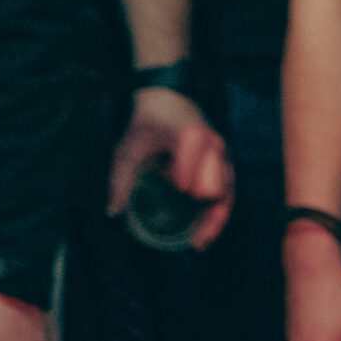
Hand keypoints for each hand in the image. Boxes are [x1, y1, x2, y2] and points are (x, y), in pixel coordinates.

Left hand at [107, 86, 233, 250]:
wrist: (165, 98)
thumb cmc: (145, 125)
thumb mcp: (128, 149)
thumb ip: (120, 180)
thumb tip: (112, 213)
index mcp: (189, 137)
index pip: (195, 163)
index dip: (188, 180)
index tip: (180, 194)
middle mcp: (210, 144)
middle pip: (217, 184)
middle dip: (209, 215)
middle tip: (195, 242)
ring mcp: (220, 152)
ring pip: (227, 190)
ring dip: (217, 218)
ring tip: (200, 242)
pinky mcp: (223, 159)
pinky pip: (228, 188)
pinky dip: (221, 210)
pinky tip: (208, 230)